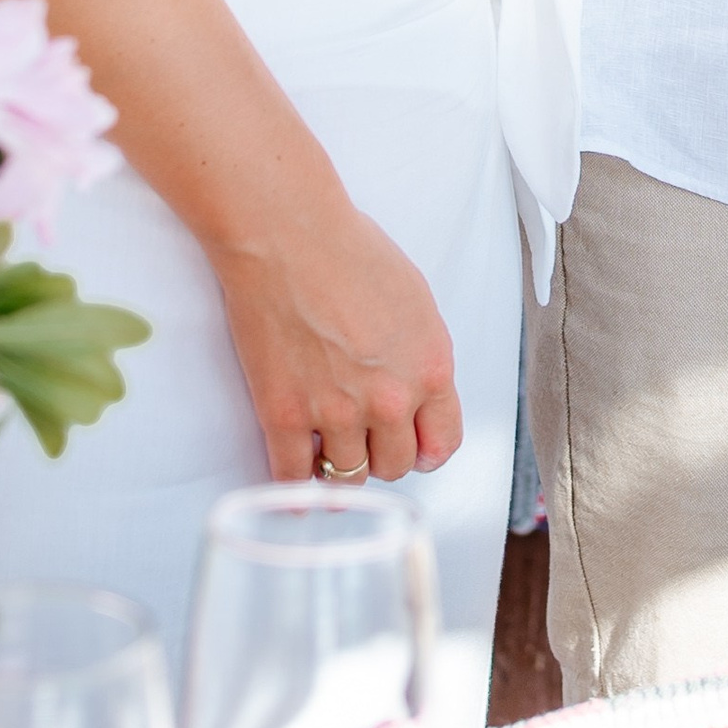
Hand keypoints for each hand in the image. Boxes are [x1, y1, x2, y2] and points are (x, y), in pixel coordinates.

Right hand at [214, 199, 461, 483]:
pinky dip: (295, 492)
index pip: (443, 444)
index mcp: (431, 368)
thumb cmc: (349, 251)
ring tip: (327, 452)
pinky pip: (293, 478)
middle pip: (396, 466)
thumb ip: (421, 356)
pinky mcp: (285, 415)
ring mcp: (337, 412)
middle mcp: (392, 399)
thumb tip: (416, 394)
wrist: (286, 234)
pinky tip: (296, 493)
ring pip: (348, 477)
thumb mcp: (415, 301)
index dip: (425, 451)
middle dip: (381, 455)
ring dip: (339, 469)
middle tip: (362, 440)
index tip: (411, 451)